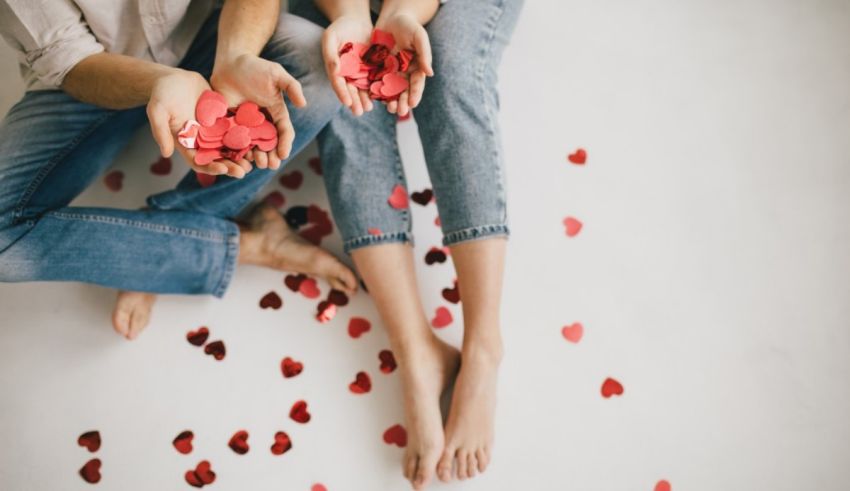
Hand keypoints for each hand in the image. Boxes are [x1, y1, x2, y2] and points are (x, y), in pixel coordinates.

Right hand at [147, 70, 250, 177]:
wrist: (174, 79)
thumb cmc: (161, 95)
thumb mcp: (157, 111)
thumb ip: (160, 132)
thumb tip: (165, 154)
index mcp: (186, 143)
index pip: (198, 161)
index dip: (210, 167)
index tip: (223, 169)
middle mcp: (201, 140)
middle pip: (217, 158)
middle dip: (230, 166)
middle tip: (244, 171)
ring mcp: (213, 131)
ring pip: (228, 147)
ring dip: (240, 155)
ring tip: (253, 161)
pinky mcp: (222, 120)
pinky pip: (235, 130)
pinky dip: (245, 137)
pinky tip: (257, 139)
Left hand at [210, 54, 306, 168]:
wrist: (230, 63)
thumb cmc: (255, 67)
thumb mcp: (277, 74)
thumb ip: (292, 87)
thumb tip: (303, 105)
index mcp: (277, 113)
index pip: (284, 132)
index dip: (285, 144)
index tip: (283, 154)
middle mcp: (263, 122)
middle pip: (269, 143)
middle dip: (271, 155)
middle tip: (270, 165)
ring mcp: (246, 125)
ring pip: (253, 145)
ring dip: (256, 156)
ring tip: (257, 163)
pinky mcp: (230, 124)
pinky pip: (235, 140)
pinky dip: (238, 151)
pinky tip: (239, 158)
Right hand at [322, 14, 374, 115]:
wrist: (356, 20)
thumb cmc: (340, 28)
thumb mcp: (331, 37)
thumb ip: (330, 54)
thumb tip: (335, 70)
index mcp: (336, 70)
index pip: (338, 83)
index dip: (342, 93)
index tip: (346, 102)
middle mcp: (349, 74)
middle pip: (352, 90)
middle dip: (355, 101)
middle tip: (359, 112)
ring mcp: (362, 72)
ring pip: (364, 88)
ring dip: (366, 99)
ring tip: (369, 108)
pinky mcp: (374, 68)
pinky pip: (377, 79)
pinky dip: (380, 88)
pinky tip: (384, 96)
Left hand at [375, 12, 432, 116]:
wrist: (391, 18)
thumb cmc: (408, 26)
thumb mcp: (419, 37)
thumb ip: (424, 54)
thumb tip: (430, 74)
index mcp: (415, 68)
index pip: (416, 84)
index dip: (415, 94)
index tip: (413, 103)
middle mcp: (403, 73)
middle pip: (403, 91)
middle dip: (402, 102)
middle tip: (400, 111)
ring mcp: (390, 72)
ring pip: (390, 90)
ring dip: (389, 100)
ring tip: (389, 108)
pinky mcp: (377, 69)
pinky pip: (375, 82)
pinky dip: (375, 91)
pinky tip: (373, 98)